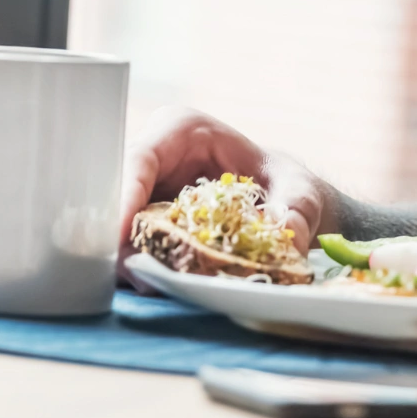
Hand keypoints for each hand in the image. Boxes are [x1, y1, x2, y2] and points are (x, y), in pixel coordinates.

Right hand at [118, 107, 329, 270]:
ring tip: (155, 286)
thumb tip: (288, 237)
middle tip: (142, 275)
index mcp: (181, 131)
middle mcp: (154, 160)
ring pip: (117, 228)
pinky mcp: (144, 227)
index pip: (139, 159)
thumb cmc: (284, 183)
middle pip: (117, 198)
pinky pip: (130, 248)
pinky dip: (142, 268)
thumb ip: (296, 209)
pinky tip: (160, 286)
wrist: (282, 203)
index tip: (122, 233)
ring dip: (130, 259)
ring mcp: (144, 195)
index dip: (125, 195)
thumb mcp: (299, 191)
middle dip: (122, 238)